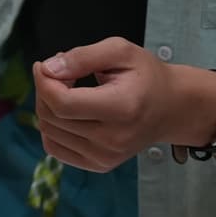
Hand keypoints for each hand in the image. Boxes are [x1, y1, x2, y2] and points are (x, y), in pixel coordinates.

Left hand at [32, 39, 215, 172]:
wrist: (172, 108)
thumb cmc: (146, 76)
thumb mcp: (119, 51)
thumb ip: (82, 57)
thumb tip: (48, 69)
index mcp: (121, 108)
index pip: (62, 103)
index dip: (43, 81)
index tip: (44, 65)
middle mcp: (114, 139)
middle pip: (52, 117)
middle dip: (45, 89)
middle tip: (60, 73)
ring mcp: (106, 157)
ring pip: (50, 131)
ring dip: (47, 106)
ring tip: (67, 90)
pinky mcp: (99, 165)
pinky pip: (55, 148)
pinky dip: (52, 127)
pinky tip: (67, 111)